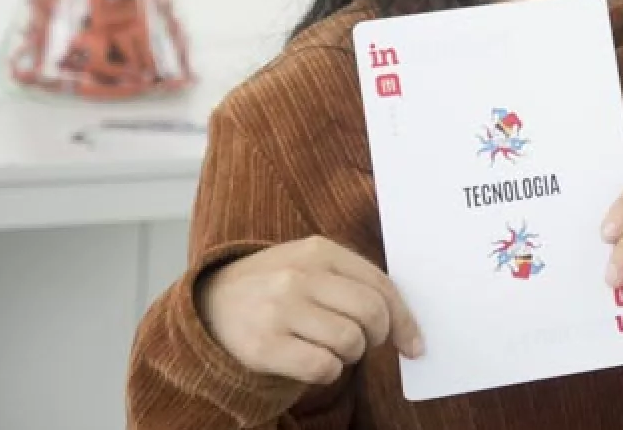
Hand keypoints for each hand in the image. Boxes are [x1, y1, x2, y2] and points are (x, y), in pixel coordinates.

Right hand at [199, 235, 422, 384]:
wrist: (208, 305)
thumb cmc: (275, 287)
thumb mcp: (310, 266)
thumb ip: (353, 282)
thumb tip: (405, 325)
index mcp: (318, 250)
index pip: (380, 285)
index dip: (404, 320)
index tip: (414, 344)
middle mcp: (299, 276)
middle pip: (371, 314)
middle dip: (377, 336)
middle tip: (364, 342)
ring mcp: (279, 310)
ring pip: (350, 342)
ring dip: (349, 355)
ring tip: (329, 347)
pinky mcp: (264, 346)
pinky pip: (323, 367)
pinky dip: (328, 372)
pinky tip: (313, 362)